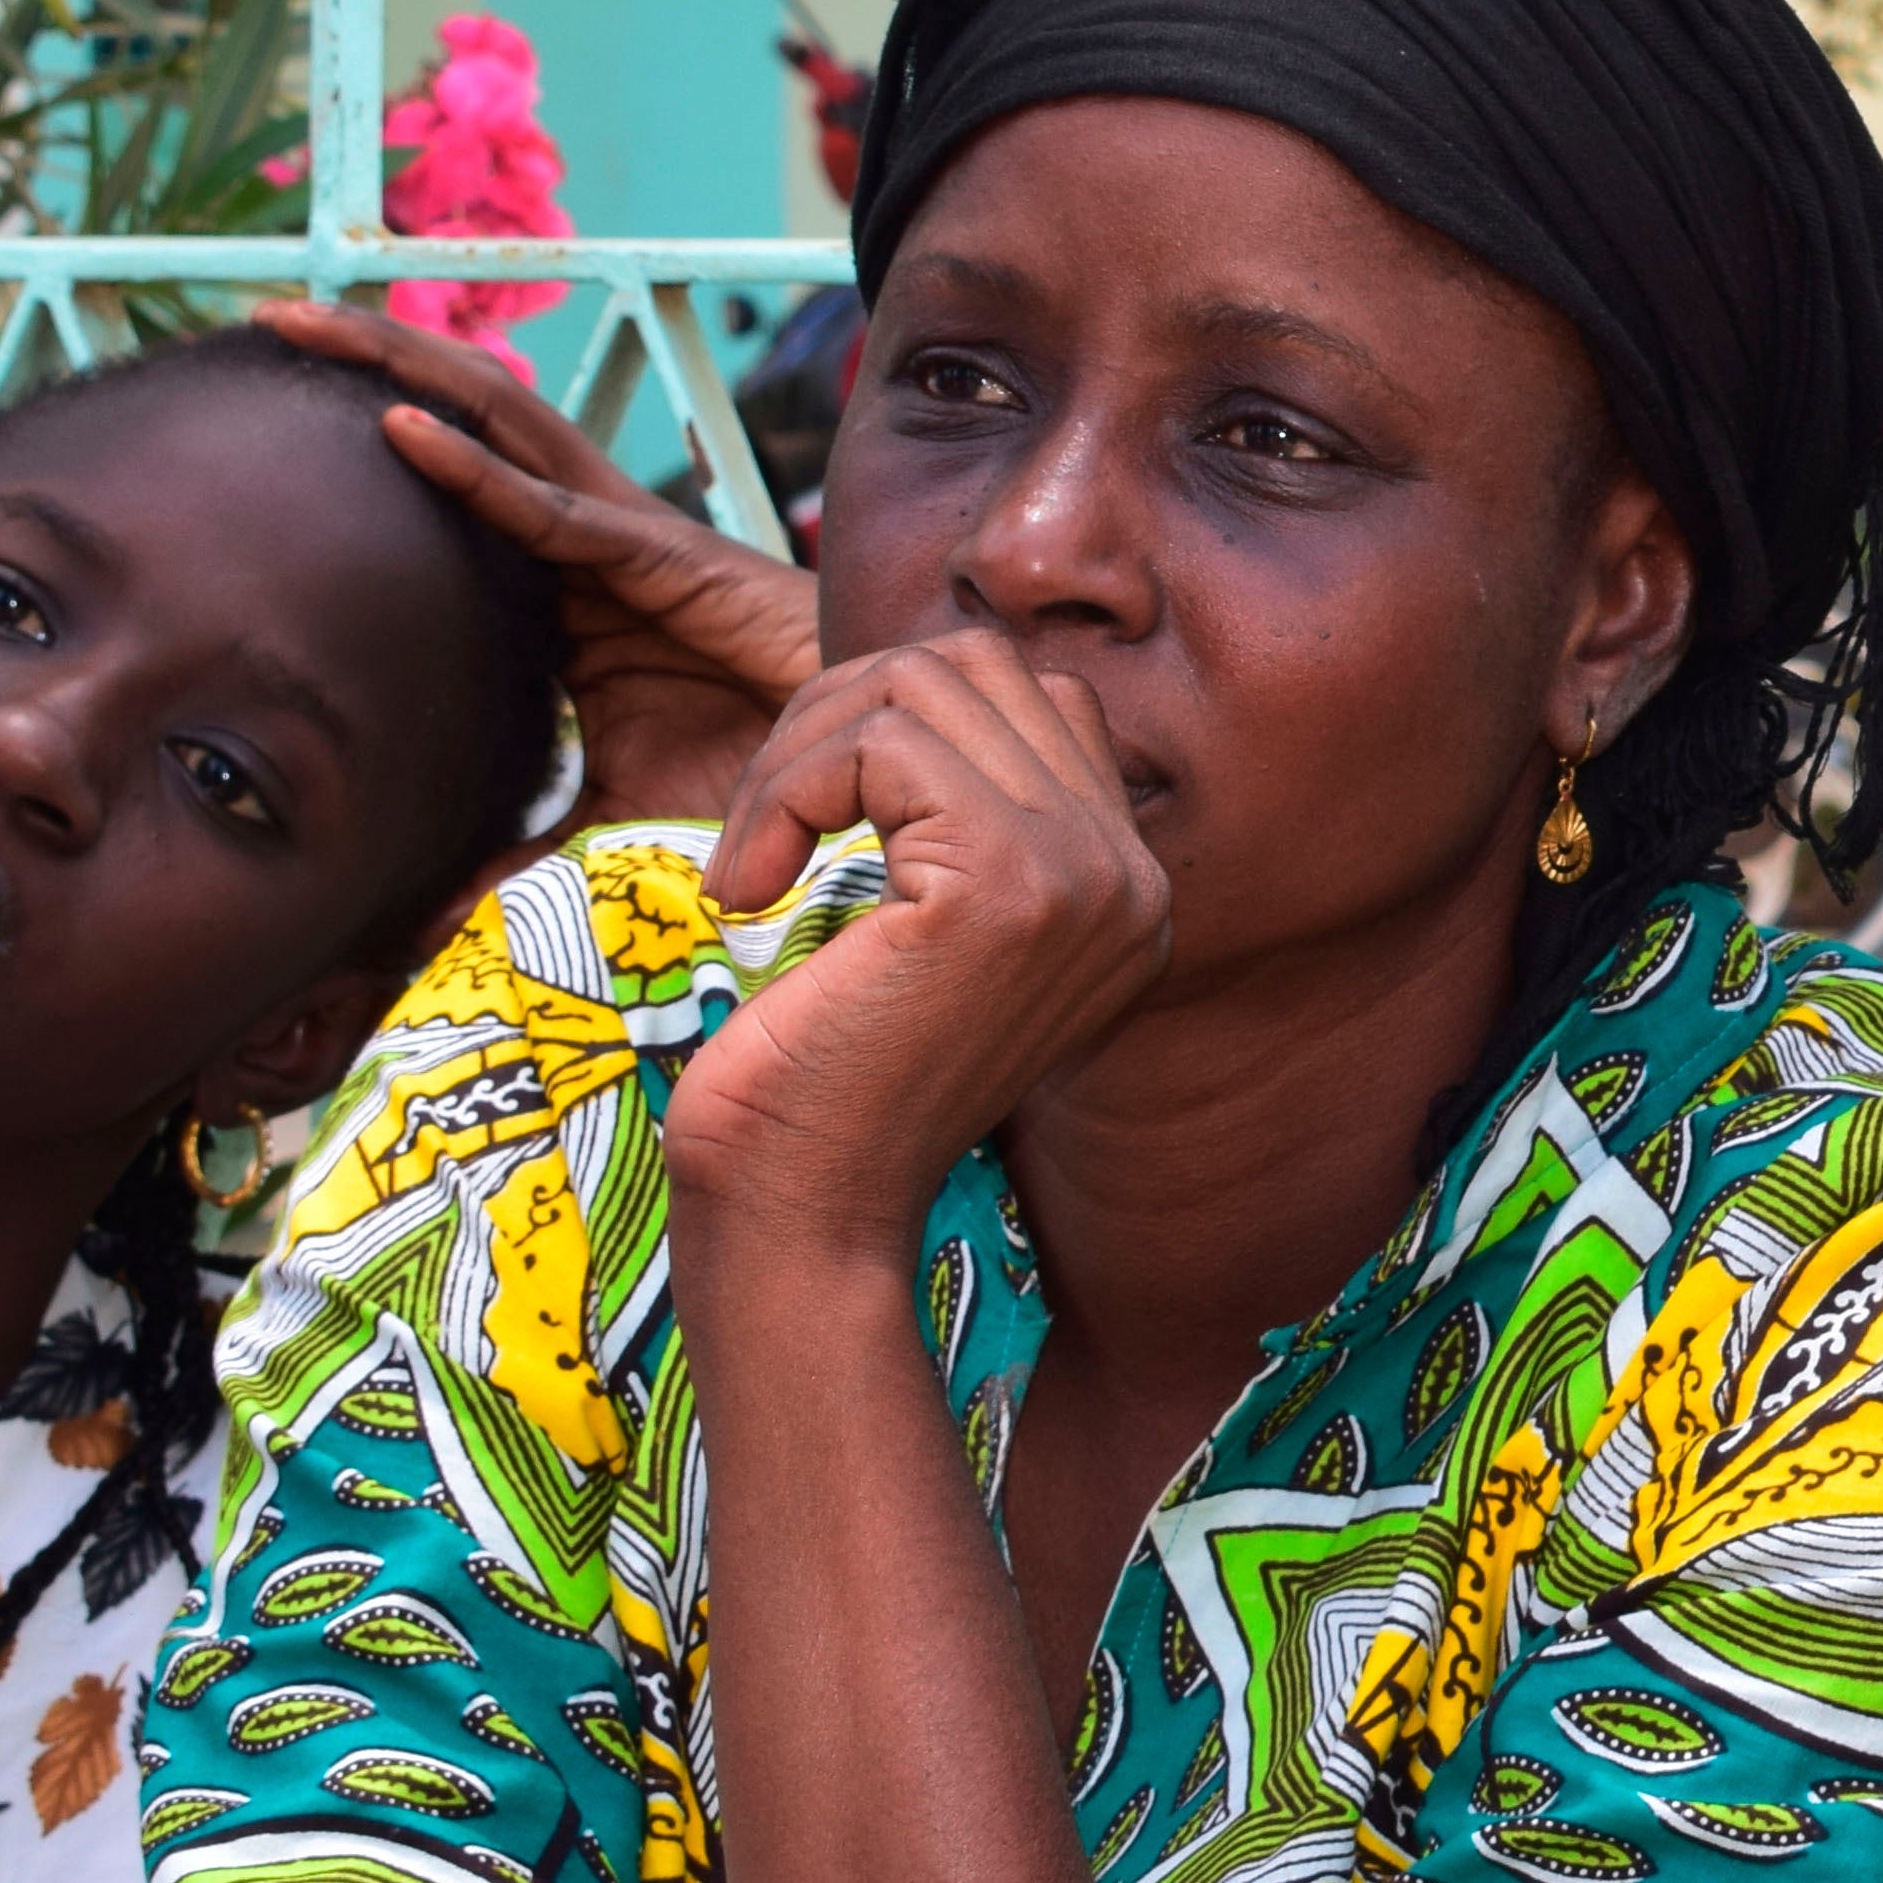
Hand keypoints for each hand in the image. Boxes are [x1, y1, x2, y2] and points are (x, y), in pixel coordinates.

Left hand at [254, 298, 822, 824]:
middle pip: (464, 424)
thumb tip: (426, 927)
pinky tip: (397, 429)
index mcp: (563, 589)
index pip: (451, 492)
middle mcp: (585, 540)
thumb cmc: (758, 787)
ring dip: (400, 372)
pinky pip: (551, 509)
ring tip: (306, 324)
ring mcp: (623, 541)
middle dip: (368, 364)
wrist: (867, 780)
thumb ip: (521, 862)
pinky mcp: (664, 561)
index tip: (268, 416)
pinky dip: (473, 470)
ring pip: (498, 427)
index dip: (373, 438)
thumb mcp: (603, 826)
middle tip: (265, 319)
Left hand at [666, 632, 1167, 1262]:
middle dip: (840, 715)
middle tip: (767, 826)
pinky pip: (881, 740)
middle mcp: (1134, 878)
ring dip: (799, 752)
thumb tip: (907, 679)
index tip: (815, 819)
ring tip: (753, 861)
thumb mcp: (924, 929)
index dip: (897, 724)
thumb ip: (961, 817)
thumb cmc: (829, 1080)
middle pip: (980, 668)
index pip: (1033, 698)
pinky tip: (748, 889)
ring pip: (923, 685)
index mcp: (1129, 892)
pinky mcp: (1008, 883)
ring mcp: (1086, 876)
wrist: (805, 1214)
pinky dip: (785, 789)